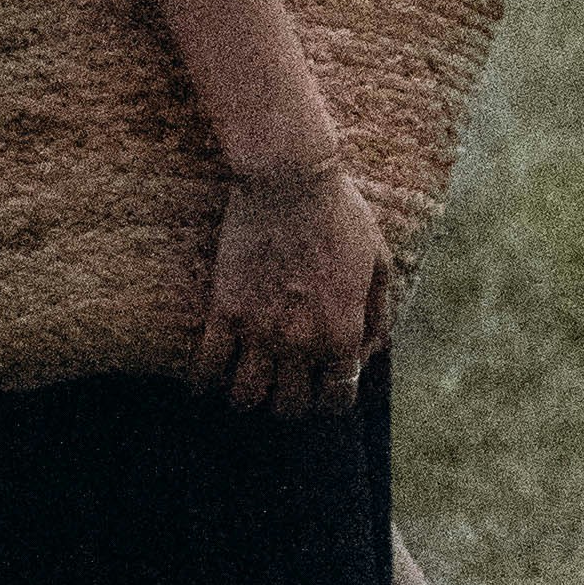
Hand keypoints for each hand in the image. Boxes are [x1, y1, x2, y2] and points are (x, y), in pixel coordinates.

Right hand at [196, 154, 391, 419]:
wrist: (289, 178)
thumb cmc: (339, 214)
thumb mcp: (377, 260)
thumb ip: (378, 313)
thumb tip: (371, 352)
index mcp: (341, 331)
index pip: (337, 398)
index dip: (331, 399)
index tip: (323, 388)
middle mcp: (301, 341)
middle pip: (290, 406)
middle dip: (290, 402)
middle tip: (285, 386)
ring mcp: (259, 329)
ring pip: (246, 397)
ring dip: (248, 397)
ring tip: (247, 384)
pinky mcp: (225, 310)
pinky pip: (207, 367)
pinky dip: (205, 382)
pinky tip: (206, 383)